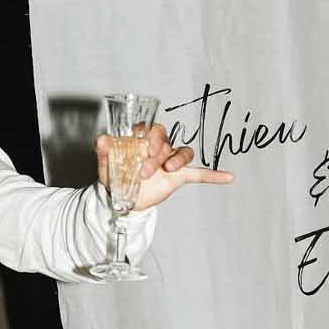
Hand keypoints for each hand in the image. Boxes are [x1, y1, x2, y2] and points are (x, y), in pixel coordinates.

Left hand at [95, 123, 233, 211]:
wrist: (123, 199)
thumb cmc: (115, 176)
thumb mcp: (105, 165)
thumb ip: (103, 151)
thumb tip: (101, 139)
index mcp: (142, 139)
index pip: (151, 129)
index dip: (150, 137)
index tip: (143, 149)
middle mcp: (158, 146)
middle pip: (165, 141)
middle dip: (156, 155)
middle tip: (144, 172)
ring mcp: (169, 160)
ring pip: (182, 151)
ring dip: (176, 159)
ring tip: (168, 169)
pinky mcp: (178, 175)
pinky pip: (198, 173)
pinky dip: (213, 175)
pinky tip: (228, 177)